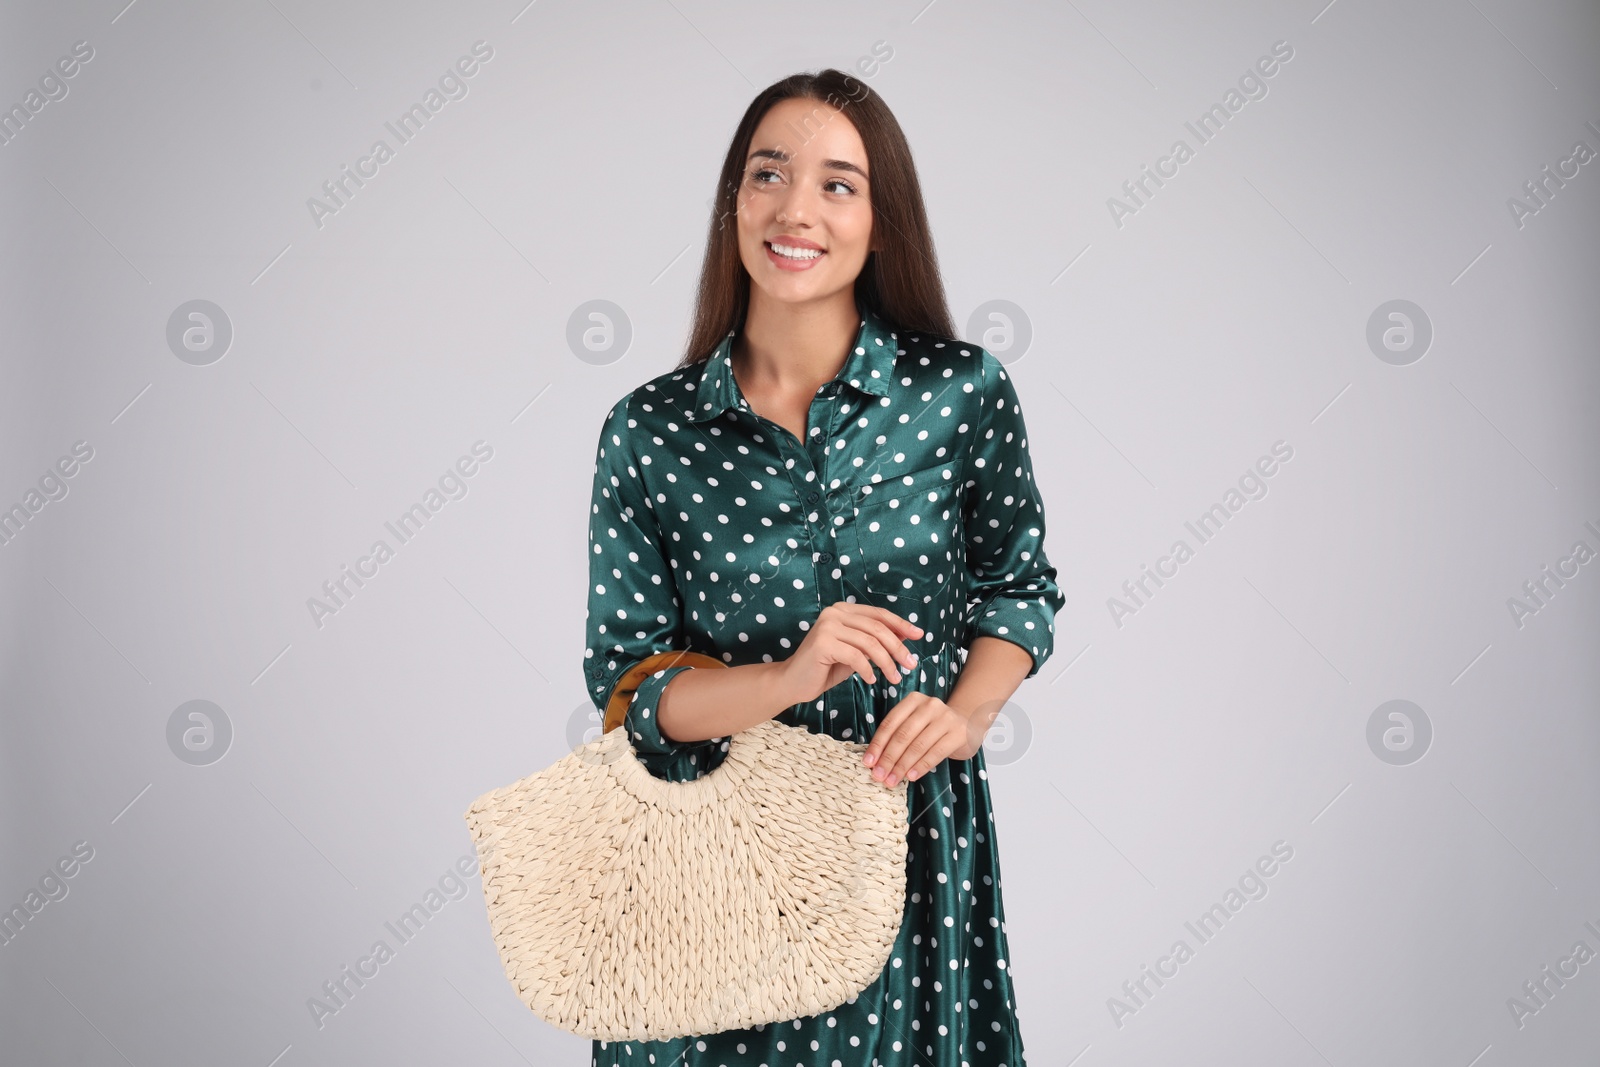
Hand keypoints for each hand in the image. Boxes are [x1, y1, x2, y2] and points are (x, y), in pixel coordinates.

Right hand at [779, 602, 923, 705]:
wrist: (793, 682)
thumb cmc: (825, 668)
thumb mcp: (856, 652)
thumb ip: (874, 642)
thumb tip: (905, 636)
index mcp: (843, 610)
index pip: (878, 614)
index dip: (901, 624)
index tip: (919, 635)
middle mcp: (834, 613)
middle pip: (877, 628)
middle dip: (898, 648)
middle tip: (911, 664)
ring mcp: (827, 626)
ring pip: (870, 643)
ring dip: (887, 663)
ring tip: (895, 678)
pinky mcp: (823, 643)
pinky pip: (856, 657)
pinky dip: (868, 670)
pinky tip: (872, 679)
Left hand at [862, 692, 974, 787]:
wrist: (968, 722)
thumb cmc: (933, 727)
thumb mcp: (915, 723)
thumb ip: (898, 736)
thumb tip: (876, 760)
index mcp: (913, 701)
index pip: (890, 723)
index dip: (877, 744)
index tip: (868, 763)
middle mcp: (929, 706)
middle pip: (903, 735)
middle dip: (888, 758)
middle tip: (878, 775)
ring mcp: (946, 718)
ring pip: (918, 745)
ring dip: (902, 766)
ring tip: (892, 780)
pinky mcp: (958, 733)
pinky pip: (935, 753)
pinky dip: (921, 766)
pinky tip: (911, 776)